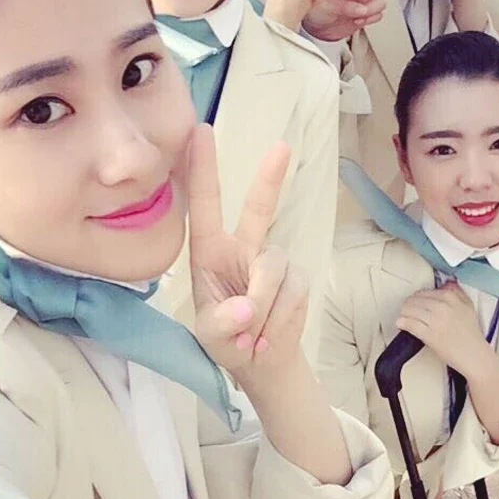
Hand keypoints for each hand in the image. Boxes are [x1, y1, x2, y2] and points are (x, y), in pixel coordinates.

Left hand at [189, 125, 306, 382]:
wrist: (262, 365)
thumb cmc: (226, 341)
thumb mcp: (209, 337)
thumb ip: (222, 323)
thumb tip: (247, 308)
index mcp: (210, 253)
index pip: (204, 207)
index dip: (201, 170)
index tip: (201, 132)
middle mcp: (243, 248)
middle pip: (260, 209)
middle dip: (270, 178)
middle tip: (281, 146)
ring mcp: (273, 262)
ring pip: (273, 272)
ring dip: (262, 311)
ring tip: (250, 340)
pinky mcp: (297, 278)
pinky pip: (291, 293)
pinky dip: (278, 321)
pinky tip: (267, 338)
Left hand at [304, 0, 418, 41]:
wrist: (319, 30)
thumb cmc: (317, 11)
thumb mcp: (325, 3)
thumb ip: (345, 6)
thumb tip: (363, 9)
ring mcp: (367, 1)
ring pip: (381, 3)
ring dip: (370, 10)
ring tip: (355, 14)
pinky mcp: (369, 15)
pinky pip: (377, 16)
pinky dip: (368, 20)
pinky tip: (356, 20)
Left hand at [396, 283, 488, 375]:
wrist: (474, 355)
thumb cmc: (471, 334)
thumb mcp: (468, 306)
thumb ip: (457, 292)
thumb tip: (446, 283)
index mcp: (450, 297)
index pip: (424, 292)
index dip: (416, 297)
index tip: (415, 302)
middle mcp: (442, 306)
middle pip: (414, 299)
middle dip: (408, 305)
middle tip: (407, 310)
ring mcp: (435, 320)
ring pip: (409, 310)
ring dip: (403, 313)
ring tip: (403, 317)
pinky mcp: (429, 334)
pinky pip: (410, 324)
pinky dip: (402, 323)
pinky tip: (401, 324)